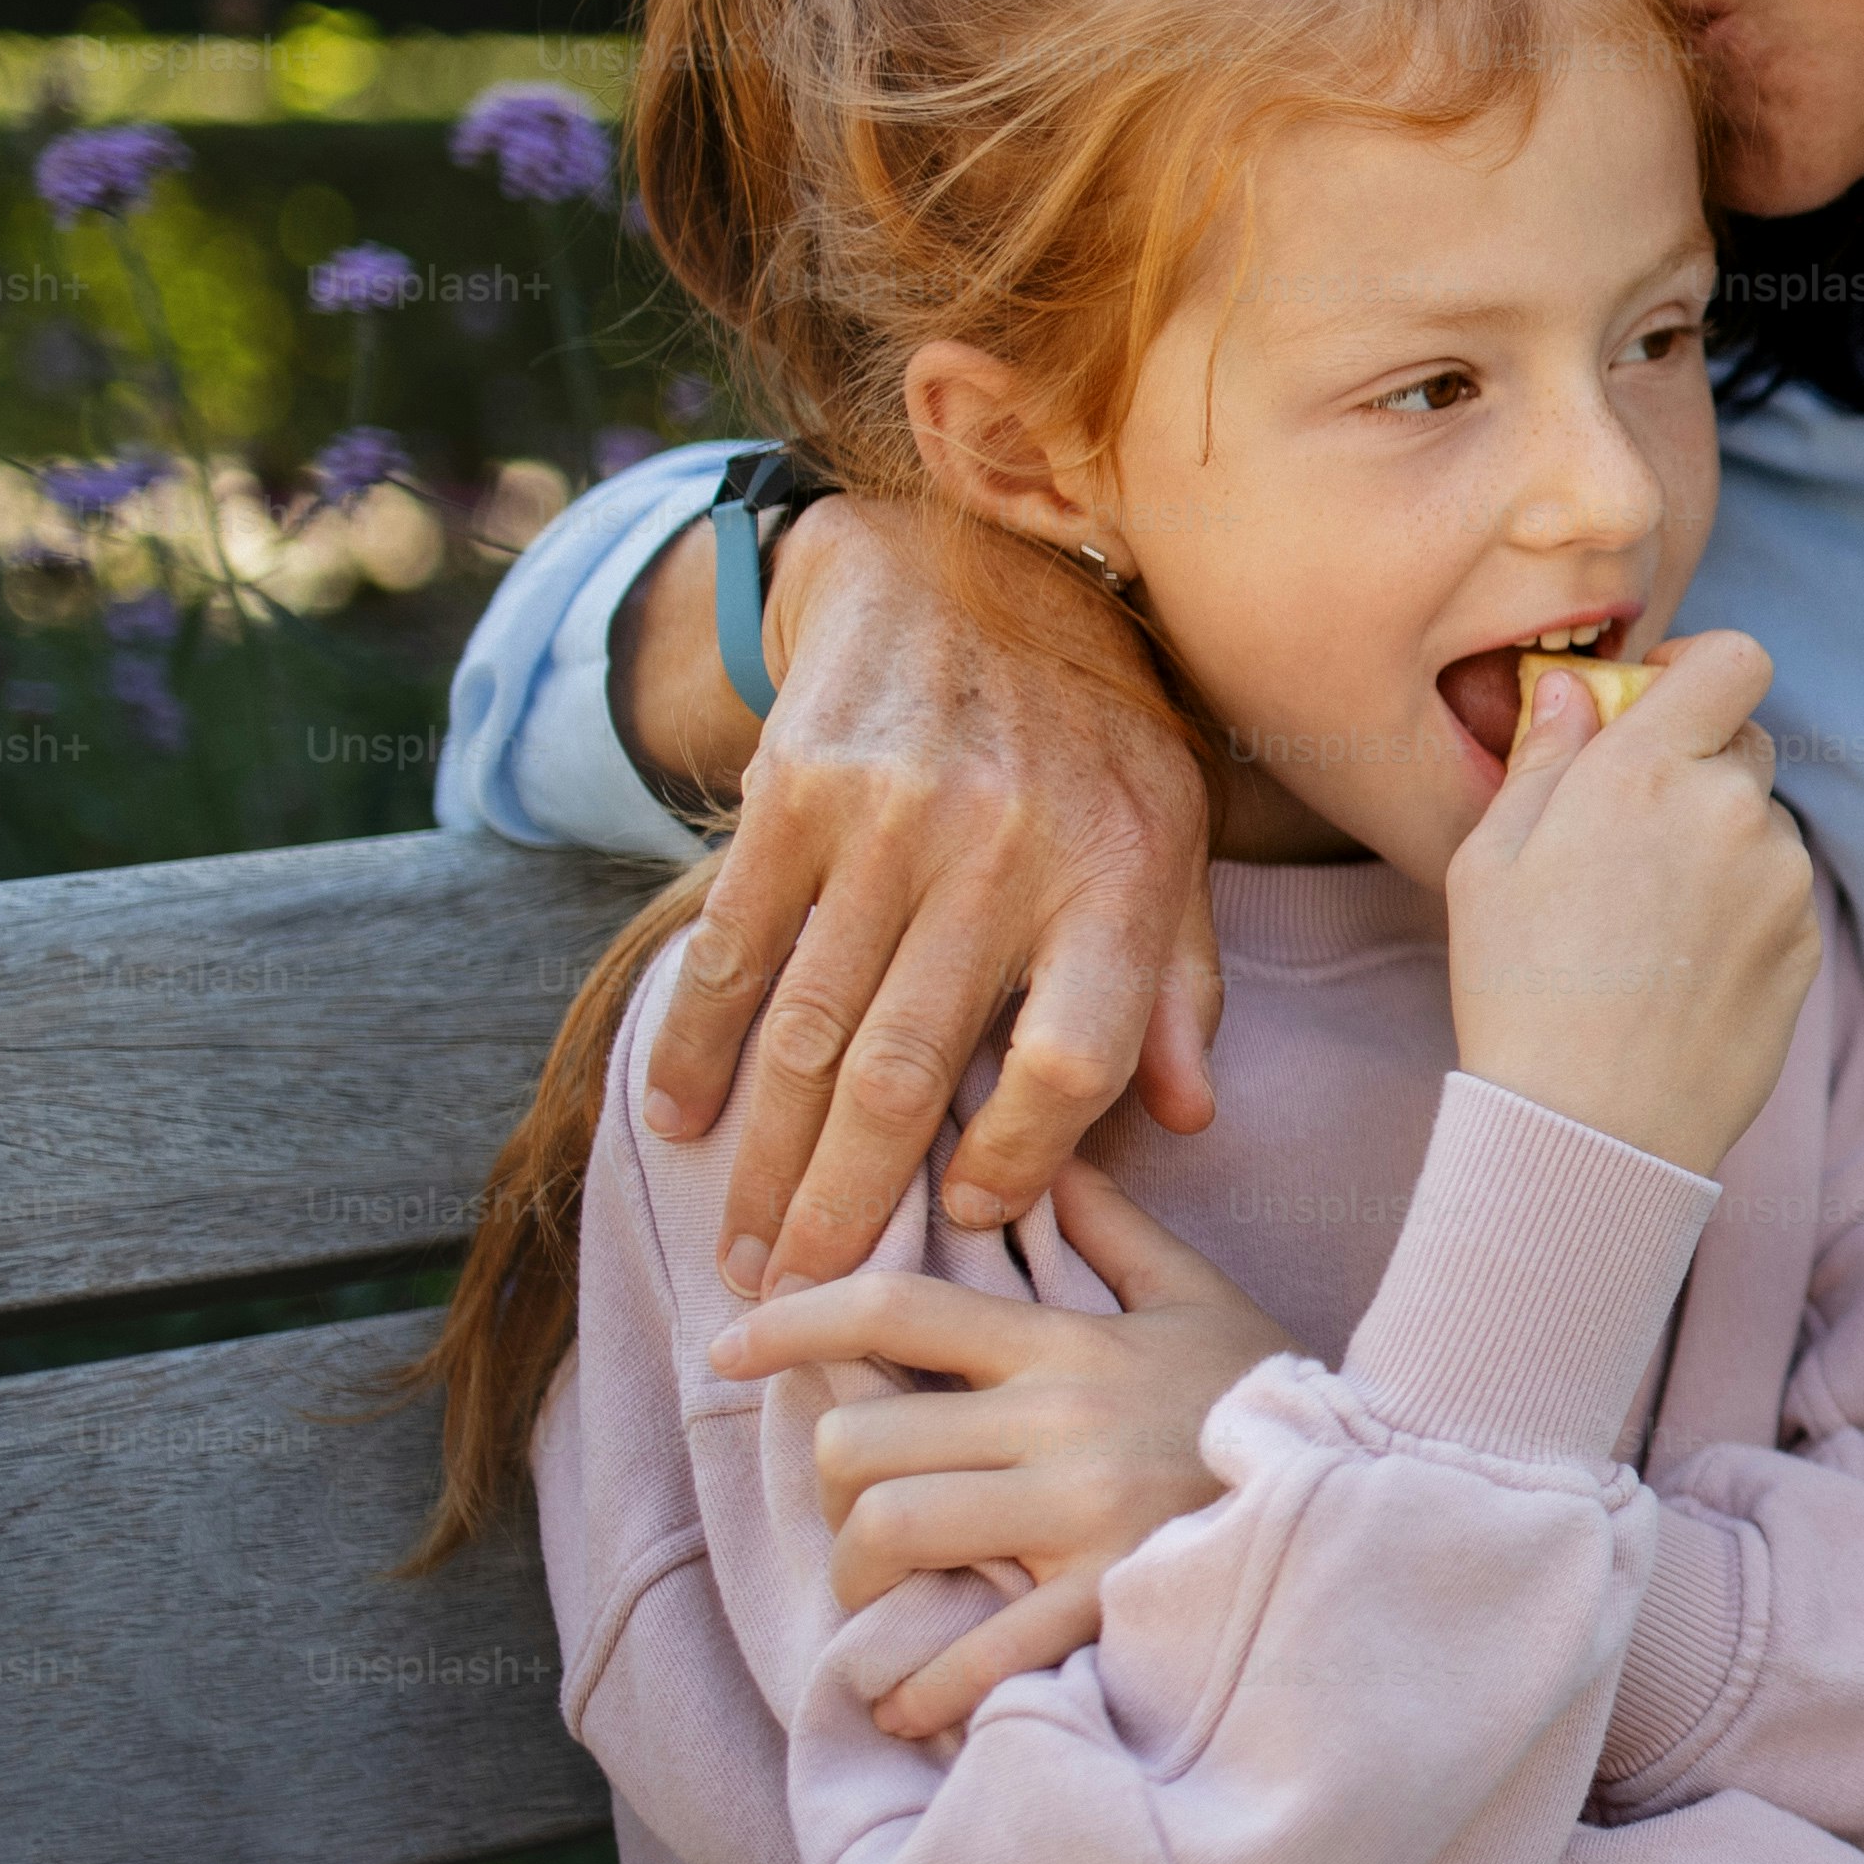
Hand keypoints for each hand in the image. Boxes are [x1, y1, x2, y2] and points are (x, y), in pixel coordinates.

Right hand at [653, 494, 1221, 1295]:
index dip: (1024, 1158)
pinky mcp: (795, 791)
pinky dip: (694, 1048)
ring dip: (762, 1155)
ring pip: (810, 1030)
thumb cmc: (1095, 736)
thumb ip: (1180, 983)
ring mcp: (892, 819)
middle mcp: (1005, 850)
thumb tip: (1189, 1119)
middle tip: (802, 1293)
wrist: (967, 569)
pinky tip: (674, 1122)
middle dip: (846, 1201)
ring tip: (740, 1244)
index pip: (1074, 1059)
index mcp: (1119, 875)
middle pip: (914, 1070)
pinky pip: (732, 948)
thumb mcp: (1176, 839)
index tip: (975, 1218)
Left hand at [706, 1161, 1299, 1737]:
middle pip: (865, 1440)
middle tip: (855, 1513)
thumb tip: (1058, 1169)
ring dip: (861, 1577)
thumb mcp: (1202, 1300)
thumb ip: (1120, 1235)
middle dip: (835, 1483)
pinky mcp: (1105, 1598)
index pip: (898, 1309)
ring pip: (890, 1532)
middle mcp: (1057, 1422)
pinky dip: (920, 1685)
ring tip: (886, 1597)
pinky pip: (973, 1648)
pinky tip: (906, 1701)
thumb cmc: (1271, 1400)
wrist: (1374, 1492)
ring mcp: (1077, 1514)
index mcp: (1066, 1347)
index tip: (731, 1342)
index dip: (796, 1318)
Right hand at [1445, 632, 1819, 1177]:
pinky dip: (1743, 908)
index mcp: (1649, 770)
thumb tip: (1576, 690)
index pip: (1735, 659)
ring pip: (1762, 824)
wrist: (1589, 1123)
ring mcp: (1782, 880)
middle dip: (1697, 765)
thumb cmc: (1517, 988)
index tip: (1658, 705)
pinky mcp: (1806, 944)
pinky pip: (1780, 894)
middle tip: (1631, 829)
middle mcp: (1733, 810)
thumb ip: (1546, 756)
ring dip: (1720, 843)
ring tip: (1646, 920)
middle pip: (1745, 741)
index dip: (1699, 670)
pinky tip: (1680, 965)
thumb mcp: (1491, 859)